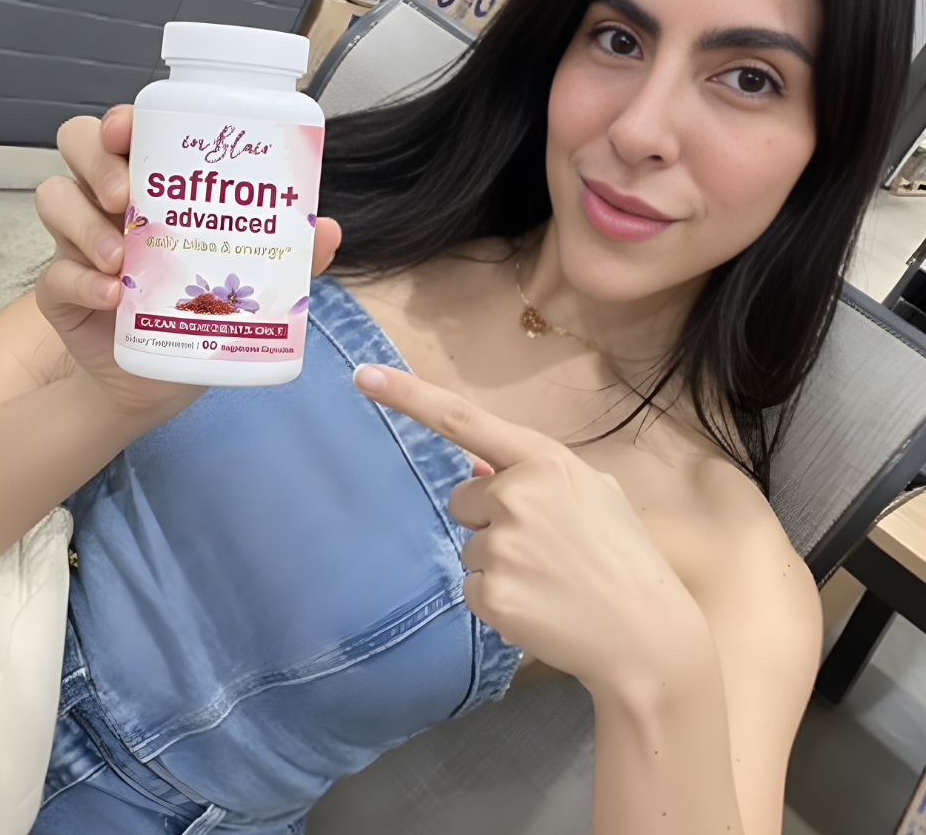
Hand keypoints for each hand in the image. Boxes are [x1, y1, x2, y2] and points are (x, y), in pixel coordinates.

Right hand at [34, 106, 341, 415]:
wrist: (163, 379)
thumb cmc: (201, 309)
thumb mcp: (251, 280)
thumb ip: (288, 254)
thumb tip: (328, 230)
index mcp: (153, 182)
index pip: (127, 130)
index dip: (122, 119)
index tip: (130, 127)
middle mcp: (110, 201)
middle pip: (77, 145)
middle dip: (96, 160)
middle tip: (127, 196)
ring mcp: (80, 242)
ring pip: (54, 198)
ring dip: (84, 223)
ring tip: (120, 258)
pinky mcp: (61, 289)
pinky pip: (55, 274)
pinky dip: (81, 281)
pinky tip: (111, 297)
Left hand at [352, 363, 703, 692]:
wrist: (648, 636)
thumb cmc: (623, 557)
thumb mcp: (593, 493)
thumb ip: (535, 472)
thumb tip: (477, 467)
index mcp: (544, 461)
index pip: (462, 420)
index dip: (408, 396)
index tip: (363, 375)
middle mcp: (516, 495)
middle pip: (462, 498)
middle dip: (491, 519)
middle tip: (545, 546)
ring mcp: (503, 546)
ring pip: (469, 547)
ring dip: (499, 562)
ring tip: (551, 578)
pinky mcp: (492, 595)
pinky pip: (471, 588)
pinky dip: (498, 599)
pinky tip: (541, 606)